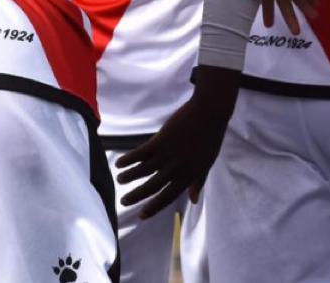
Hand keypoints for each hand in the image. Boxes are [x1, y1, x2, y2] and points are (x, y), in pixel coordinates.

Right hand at [114, 66, 239, 217]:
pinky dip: (129, 159)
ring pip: (143, 170)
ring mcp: (167, 154)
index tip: (141, 216)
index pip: (168, 197)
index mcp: (188, 176)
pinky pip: (140, 153)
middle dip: (136, 196)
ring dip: (129, 176)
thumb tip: (193, 201)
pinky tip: (120, 162)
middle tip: (123, 201)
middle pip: (152, 187)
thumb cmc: (210, 138)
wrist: (209, 113)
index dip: (154, 208)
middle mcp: (176, 169)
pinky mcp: (160, 140)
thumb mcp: (207, 163)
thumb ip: (198, 182)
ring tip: (119, 179)